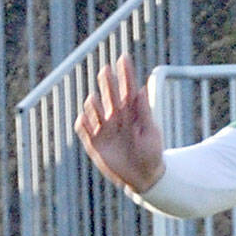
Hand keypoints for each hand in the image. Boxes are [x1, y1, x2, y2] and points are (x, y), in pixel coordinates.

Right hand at [74, 54, 164, 193]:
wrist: (144, 178)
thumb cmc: (151, 154)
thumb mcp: (151, 133)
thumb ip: (145, 112)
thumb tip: (141, 89)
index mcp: (131, 114)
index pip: (127, 89)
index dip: (125, 74)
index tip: (124, 58)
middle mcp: (115, 118)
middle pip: (110, 96)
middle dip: (108, 83)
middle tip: (107, 70)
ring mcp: (104, 130)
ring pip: (94, 110)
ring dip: (94, 104)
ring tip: (96, 99)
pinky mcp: (95, 143)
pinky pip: (84, 130)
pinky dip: (84, 123)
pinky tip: (85, 119)